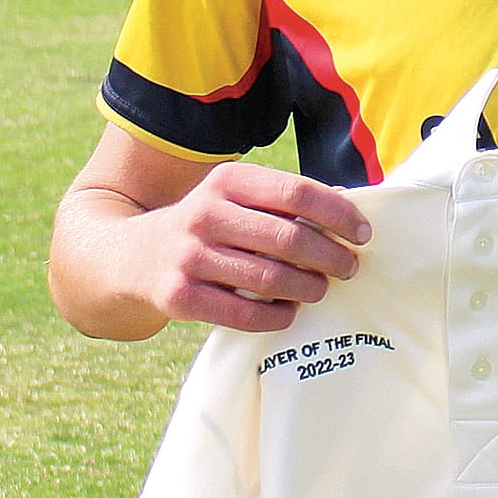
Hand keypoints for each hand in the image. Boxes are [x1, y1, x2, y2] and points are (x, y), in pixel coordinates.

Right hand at [131, 162, 371, 332]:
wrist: (134, 255)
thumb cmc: (209, 223)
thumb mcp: (237, 196)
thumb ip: (284, 200)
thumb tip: (347, 206)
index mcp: (228, 180)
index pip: (297, 191)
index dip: (337, 214)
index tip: (363, 232)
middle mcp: (206, 213)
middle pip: (288, 237)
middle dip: (330, 256)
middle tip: (349, 267)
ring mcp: (189, 256)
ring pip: (269, 278)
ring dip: (308, 287)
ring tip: (322, 289)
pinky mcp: (178, 297)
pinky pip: (242, 313)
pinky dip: (275, 316)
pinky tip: (289, 312)